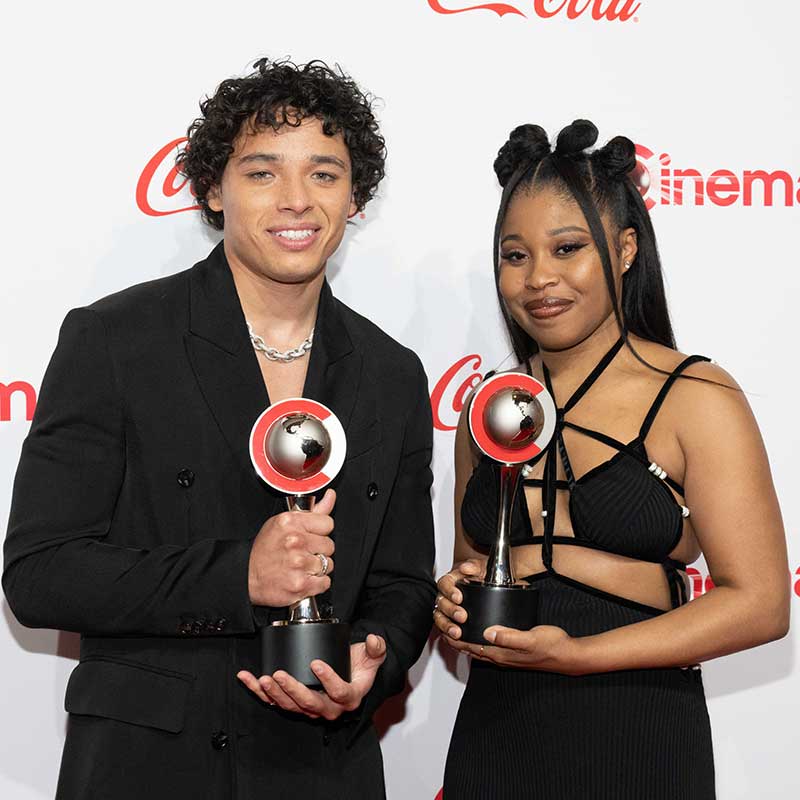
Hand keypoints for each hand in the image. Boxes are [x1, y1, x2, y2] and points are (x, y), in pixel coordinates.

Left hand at [236, 634, 386, 719]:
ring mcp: (310, 708)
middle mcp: (329, 708)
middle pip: (310, 703)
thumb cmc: (360, 665)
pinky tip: (247, 679)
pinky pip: (274, 701)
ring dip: (274, 693)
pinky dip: (258, 692)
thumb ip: (376, 648)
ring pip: (290, 706)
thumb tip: (374, 641)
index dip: (328, 680)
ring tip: (263, 678)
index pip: (339, 692)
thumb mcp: (373, 656)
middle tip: (280, 674)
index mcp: (349, 697)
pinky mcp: (294, 704)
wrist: (351, 675)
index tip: (316, 663)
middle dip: (293, 690)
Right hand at [248, 488, 335, 606]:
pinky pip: (324, 582)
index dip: (320, 532)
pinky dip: (317, 583)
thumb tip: (331, 495)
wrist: (247, 575)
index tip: (310, 537)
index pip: (328, 524)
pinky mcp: (300, 584)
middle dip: (318, 551)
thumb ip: (312, 512)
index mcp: (291, 522)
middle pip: (329, 545)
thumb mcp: (284, 522)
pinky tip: (302, 578)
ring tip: (300, 567)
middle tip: (302, 553)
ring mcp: (298, 564)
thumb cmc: (264, 549)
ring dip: (317, 568)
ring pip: (328, 564)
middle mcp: (295, 541)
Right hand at [432, 558, 486, 640]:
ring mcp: (446, 610)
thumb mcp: (482, 568)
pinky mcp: (450, 623)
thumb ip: (474, 566)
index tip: (459, 597)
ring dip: (447, 626)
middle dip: (450, 611)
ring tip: (457, 633)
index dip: (449, 591)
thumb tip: (467, 567)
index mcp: (451, 581)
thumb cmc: (483, 577)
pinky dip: (448, 637)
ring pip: (439, 618)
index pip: (444, 584)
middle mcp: (446, 596)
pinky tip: (456, 640)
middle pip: (441, 603)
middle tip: (462, 616)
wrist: (489, 587)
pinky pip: (444, 631)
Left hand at [446, 623, 584, 675]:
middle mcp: (501, 657)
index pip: (471, 647)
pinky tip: (479, 632)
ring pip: (479, 649)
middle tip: (443, 627)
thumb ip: (509, 636)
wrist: (568, 655)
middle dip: (456, 640)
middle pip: (471, 649)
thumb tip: (487, 633)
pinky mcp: (512, 652)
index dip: (456, 638)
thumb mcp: (531, 638)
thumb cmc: (552, 645)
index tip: (444, 628)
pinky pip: (489, 647)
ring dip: (465, 641)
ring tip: (454, 628)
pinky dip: (478, 641)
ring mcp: (506, 656)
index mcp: (502, 654)